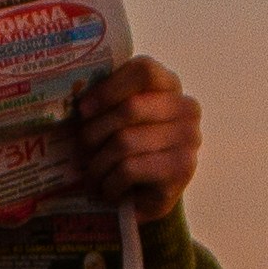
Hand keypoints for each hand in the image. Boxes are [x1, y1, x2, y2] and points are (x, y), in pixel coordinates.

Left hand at [71, 57, 199, 225]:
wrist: (149, 197)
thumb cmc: (129, 151)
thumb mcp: (118, 119)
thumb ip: (108, 100)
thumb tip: (78, 101)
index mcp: (170, 85)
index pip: (144, 71)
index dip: (109, 88)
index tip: (84, 110)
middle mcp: (187, 108)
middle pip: (130, 108)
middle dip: (95, 132)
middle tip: (82, 150)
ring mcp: (189, 138)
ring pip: (125, 141)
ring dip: (99, 164)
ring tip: (92, 177)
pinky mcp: (181, 169)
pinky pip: (130, 169)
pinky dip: (110, 183)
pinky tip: (108, 191)